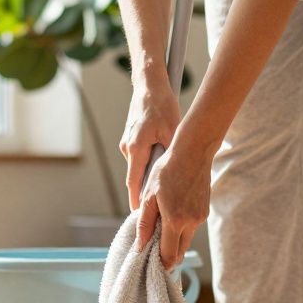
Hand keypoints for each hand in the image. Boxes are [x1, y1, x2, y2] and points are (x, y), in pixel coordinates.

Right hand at [119, 78, 179, 210]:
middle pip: (136, 177)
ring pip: (139, 166)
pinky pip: (139, 157)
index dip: (136, 201)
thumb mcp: (172, 131)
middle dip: (145, 192)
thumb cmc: (162, 106)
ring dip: (150, 175)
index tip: (139, 216)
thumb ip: (171, 154)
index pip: (134, 182)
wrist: (149, 86)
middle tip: (156, 209)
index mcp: (136, 148)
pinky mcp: (131, 138)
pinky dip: (149, 163)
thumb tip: (175, 177)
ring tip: (165, 186)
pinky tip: (163, 164)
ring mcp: (127, 143)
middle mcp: (128, 148)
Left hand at [137, 140, 211, 268]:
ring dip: (174, 240)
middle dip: (167, 255)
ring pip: (185, 240)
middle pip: (179, 252)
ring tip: (160, 226)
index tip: (150, 262)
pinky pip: (192, 227)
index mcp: (175, 220)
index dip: (160, 263)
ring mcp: (200, 217)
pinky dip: (182, 228)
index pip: (169, 255)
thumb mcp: (149, 195)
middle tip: (153, 249)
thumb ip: (144, 223)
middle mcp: (191, 222)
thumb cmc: (167, 170)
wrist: (193, 152)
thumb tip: (140, 246)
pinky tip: (173, 214)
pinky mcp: (205, 211)